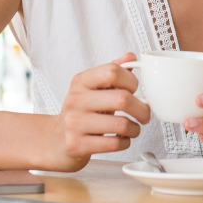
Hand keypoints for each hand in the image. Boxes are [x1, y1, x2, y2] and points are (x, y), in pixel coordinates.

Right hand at [45, 52, 150, 170]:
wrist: (56, 140)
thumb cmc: (82, 112)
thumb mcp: (94, 88)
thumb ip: (112, 71)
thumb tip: (130, 56)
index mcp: (81, 81)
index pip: (113, 71)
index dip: (131, 81)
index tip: (135, 90)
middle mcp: (75, 100)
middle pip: (122, 99)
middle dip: (142, 109)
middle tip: (145, 114)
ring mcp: (74, 123)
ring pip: (121, 124)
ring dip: (135, 129)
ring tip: (133, 128)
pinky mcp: (76, 145)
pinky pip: (114, 144)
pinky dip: (125, 142)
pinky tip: (121, 139)